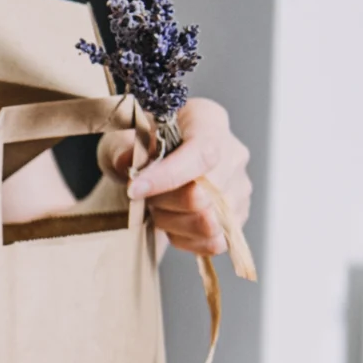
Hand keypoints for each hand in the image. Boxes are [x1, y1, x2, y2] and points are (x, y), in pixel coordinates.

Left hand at [107, 97, 252, 256]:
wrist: (155, 166)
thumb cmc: (142, 148)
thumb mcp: (122, 140)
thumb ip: (121, 150)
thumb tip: (128, 164)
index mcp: (208, 121)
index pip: (202, 153)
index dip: (168, 177)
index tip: (135, 190)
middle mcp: (233, 152)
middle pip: (205, 193)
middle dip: (163, 202)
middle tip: (144, 196)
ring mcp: (240, 186)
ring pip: (209, 222)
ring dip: (172, 221)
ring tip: (158, 206)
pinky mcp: (237, 216)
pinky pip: (212, 242)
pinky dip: (184, 238)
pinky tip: (172, 221)